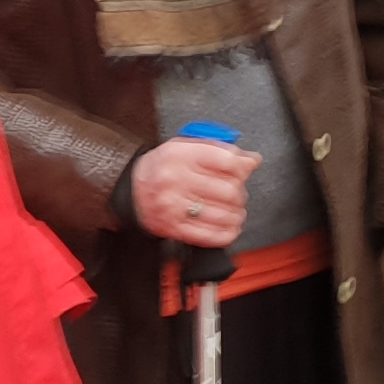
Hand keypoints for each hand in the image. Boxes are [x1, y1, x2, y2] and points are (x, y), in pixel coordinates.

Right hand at [128, 133, 256, 253]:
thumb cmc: (163, 167)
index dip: (244, 167)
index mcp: (181, 155)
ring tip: (234, 210)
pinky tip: (229, 226)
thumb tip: (252, 160)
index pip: (227, 161)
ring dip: (237, 214)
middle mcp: (176, 180)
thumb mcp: (186, 147)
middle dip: (240, 193)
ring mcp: (174, 207)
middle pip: (229, 190)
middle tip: (236, 193)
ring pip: (224, 215)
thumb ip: (219, 150)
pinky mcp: (174, 229)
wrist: (131, 190)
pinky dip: (228, 233)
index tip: (246, 170)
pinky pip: (211, 236)